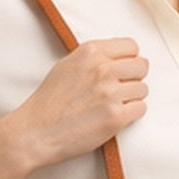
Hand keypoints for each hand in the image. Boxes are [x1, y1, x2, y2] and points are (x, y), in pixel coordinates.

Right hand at [4, 38, 149, 169]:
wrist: (35, 131)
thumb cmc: (48, 102)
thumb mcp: (67, 65)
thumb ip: (93, 59)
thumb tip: (116, 59)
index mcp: (91, 52)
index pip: (131, 46)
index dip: (129, 59)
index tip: (124, 70)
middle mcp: (103, 69)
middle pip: (141, 66)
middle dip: (134, 78)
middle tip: (121, 90)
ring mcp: (110, 93)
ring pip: (143, 89)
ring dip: (132, 98)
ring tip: (114, 106)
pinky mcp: (115, 117)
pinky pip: (140, 109)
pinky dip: (131, 114)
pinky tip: (116, 117)